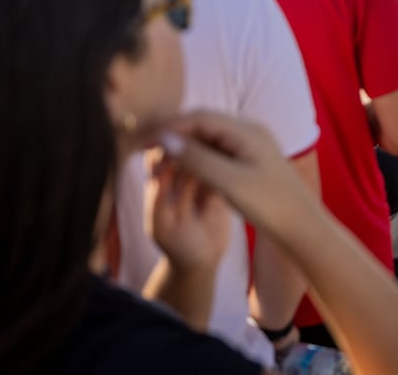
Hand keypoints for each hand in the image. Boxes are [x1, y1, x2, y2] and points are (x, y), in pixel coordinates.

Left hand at [146, 148, 230, 272]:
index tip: (181, 141)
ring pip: (205, 156)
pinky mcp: (220, 184)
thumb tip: (160, 173)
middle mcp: (179, 176)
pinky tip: (238, 153)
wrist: (204, 260)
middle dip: (194, 142)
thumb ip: (159, 201)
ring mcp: (201, 179)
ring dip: (213, 148)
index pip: (160, 154)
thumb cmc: (177, 245)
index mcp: (160, 182)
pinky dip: (227, 160)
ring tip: (226, 141)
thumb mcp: (163, 227)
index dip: (169, 145)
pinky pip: (222, 168)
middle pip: (185, 150)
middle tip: (207, 137)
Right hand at [161, 111, 315, 236]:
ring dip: (185, 148)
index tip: (143, 142)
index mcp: (247, 130)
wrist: (301, 225)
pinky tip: (184, 172)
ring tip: (161, 163)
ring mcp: (251, 145)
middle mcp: (249, 131)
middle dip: (175, 136)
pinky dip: (198, 158)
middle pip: (203, 124)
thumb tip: (165, 138)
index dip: (169, 127)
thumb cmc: (269, 204)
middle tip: (147, 153)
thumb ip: (197, 159)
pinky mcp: (250, 160)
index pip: (199, 117)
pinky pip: (218, 151)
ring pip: (209, 138)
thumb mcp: (229, 182)